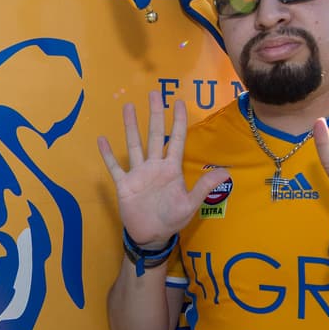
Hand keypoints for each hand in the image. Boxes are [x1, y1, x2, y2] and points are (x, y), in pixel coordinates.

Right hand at [97, 92, 229, 246]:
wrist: (151, 236)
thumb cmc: (171, 220)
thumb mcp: (190, 204)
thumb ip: (204, 187)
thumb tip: (226, 173)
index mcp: (171, 169)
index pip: (177, 139)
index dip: (178, 121)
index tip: (178, 102)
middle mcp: (154, 166)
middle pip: (155, 135)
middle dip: (155, 114)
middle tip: (153, 93)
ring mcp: (138, 173)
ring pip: (134, 145)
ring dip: (131, 126)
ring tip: (128, 107)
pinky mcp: (124, 183)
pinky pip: (115, 166)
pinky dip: (108, 154)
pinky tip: (102, 139)